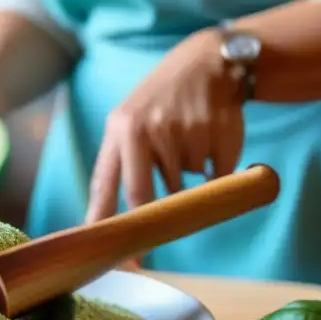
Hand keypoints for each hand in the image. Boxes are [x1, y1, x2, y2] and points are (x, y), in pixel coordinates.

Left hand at [85, 29, 245, 223]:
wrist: (206, 63)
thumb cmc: (157, 104)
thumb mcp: (126, 122)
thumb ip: (117, 165)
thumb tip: (102, 223)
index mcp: (120, 130)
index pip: (109, 187)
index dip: (106, 224)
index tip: (109, 255)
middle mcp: (149, 130)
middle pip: (146, 197)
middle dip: (150, 220)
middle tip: (154, 231)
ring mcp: (185, 133)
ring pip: (182, 189)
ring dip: (183, 185)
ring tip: (183, 149)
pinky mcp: (218, 137)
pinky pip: (214, 178)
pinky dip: (212, 173)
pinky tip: (207, 144)